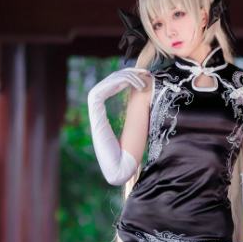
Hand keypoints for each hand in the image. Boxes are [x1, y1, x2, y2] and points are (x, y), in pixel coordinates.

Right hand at [86, 68, 148, 185]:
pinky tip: (132, 85)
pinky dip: (115, 84)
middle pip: (107, 81)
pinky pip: (99, 92)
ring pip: (104, 84)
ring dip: (124, 79)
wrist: (121, 168)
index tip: (140, 75)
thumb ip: (137, 113)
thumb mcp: (136, 126)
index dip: (124, 77)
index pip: (109, 85)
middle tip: (143, 73)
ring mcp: (94, 114)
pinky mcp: (95, 117)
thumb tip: (148, 98)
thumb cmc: (130, 152)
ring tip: (141, 82)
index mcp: (103, 112)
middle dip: (126, 74)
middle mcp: (97, 111)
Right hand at [88, 68, 148, 104]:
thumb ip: (124, 82)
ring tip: (142, 87)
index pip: (130, 69)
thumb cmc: (108, 91)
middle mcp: (118, 72)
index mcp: (118, 73)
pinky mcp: (116, 79)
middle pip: (131, 71)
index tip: (145, 71)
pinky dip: (134, 83)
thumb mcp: (118, 85)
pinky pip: (128, 79)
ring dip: (138, 81)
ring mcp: (117, 75)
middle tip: (146, 81)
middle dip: (140, 75)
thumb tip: (132, 83)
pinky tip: (138, 88)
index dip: (138, 69)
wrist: (99, 93)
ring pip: (131, 75)